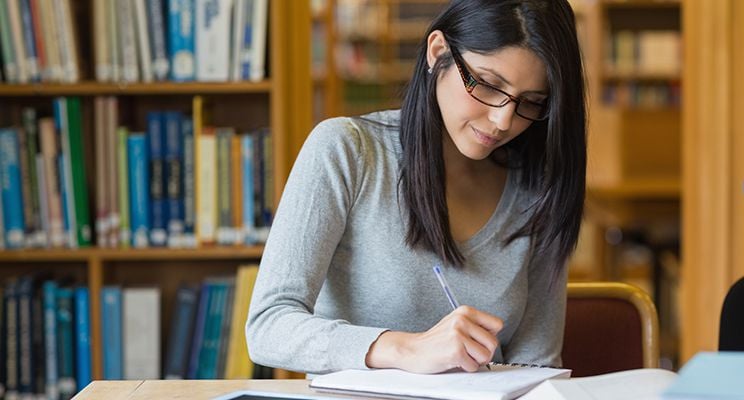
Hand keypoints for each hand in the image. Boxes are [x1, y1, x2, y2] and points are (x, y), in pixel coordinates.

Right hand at [365, 306, 502, 372]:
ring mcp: (458, 334)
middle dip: (483, 353)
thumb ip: (475, 326)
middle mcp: (462, 320)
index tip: (478, 341)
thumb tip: (496, 336)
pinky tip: (453, 360)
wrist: (413, 350)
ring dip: (475, 361)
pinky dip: (465, 368)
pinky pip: (473, 366)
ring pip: (486, 355)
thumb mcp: (456, 324)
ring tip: (461, 356)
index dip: (489, 336)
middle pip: (493, 342)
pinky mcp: (455, 350)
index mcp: (465, 311)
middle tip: (469, 353)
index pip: (497, 324)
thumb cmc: (436, 341)